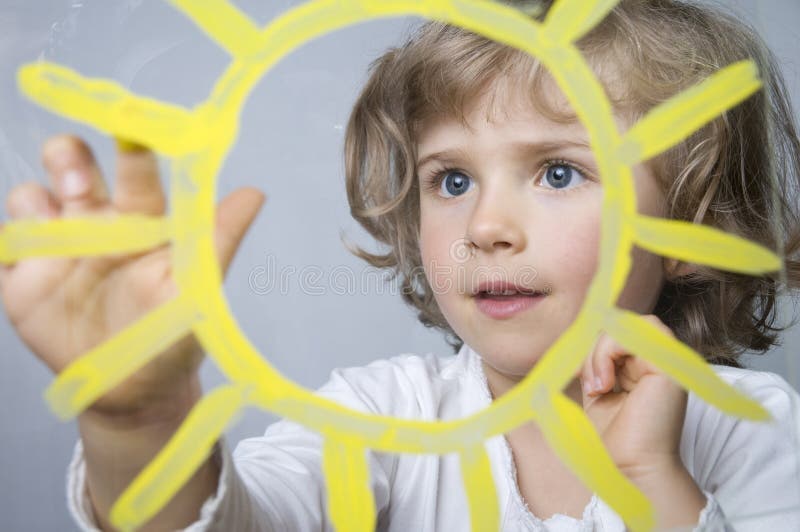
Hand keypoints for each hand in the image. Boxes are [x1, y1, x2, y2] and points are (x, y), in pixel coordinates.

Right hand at [1, 135, 264, 421]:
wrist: (134, 390)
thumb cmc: (172, 332)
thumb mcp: (198, 288)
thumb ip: (220, 238)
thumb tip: (256, 192)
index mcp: (141, 218)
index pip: (134, 168)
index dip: (132, 141)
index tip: (130, 126)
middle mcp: (96, 222)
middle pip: (71, 166)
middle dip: (66, 157)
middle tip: (78, 182)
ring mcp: (57, 248)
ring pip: (30, 198)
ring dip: (34, 200)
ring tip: (52, 223)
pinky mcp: (24, 279)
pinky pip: (4, 245)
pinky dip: (7, 242)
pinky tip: (24, 258)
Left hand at [578, 314, 686, 478]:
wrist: (633, 466)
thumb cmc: (617, 438)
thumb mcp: (597, 390)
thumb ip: (593, 364)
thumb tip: (574, 343)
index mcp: (642, 365)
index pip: (614, 334)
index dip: (592, 348)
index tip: (578, 376)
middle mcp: (657, 360)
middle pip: (616, 327)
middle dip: (593, 351)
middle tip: (590, 384)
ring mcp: (665, 360)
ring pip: (622, 327)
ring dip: (599, 353)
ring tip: (598, 386)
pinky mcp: (668, 364)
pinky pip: (632, 334)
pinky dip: (607, 353)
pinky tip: (605, 383)